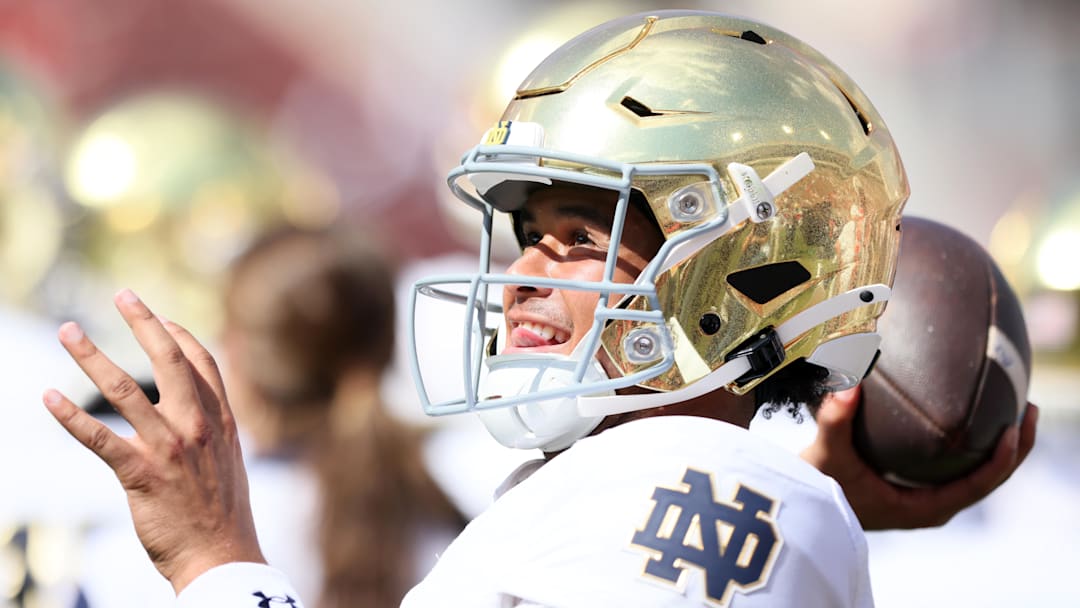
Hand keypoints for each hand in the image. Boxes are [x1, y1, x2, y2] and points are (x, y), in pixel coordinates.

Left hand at [43, 289, 264, 592]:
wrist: (222, 557)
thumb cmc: (222, 514)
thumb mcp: (230, 461)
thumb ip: (216, 430)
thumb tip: (205, 412)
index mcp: (221, 421)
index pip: (202, 363)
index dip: (179, 333)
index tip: (158, 316)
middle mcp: (197, 426)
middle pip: (169, 360)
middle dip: (144, 322)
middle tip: (122, 295)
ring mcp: (170, 448)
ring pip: (127, 390)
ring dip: (92, 357)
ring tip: (69, 332)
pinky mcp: (142, 475)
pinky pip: (99, 439)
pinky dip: (70, 416)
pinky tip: (48, 397)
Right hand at [800, 385, 1037, 529]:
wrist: (807, 504)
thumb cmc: (821, 485)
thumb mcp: (827, 454)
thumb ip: (836, 421)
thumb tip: (849, 386)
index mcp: (924, 508)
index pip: (977, 486)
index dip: (1001, 459)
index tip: (1013, 428)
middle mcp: (933, 506)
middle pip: (989, 479)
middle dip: (1015, 447)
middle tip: (1029, 408)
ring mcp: (929, 498)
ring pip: (978, 474)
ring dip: (1000, 446)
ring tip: (1015, 408)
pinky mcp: (921, 487)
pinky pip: (962, 468)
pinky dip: (975, 445)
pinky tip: (975, 416)